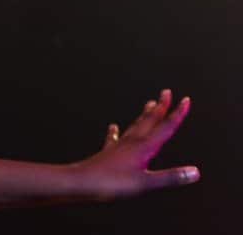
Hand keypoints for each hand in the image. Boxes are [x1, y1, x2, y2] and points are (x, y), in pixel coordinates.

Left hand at [72, 89, 199, 200]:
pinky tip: (113, 127)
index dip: (177, 114)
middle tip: (166, 92)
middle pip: (149, 120)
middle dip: (160, 106)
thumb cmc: (111, 183)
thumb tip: (195, 172)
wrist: (81, 182)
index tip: (185, 99)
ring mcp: (119, 145)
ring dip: (144, 115)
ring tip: (149, 104)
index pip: (165, 127)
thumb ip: (171, 178)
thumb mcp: (146, 183)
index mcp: (143, 147)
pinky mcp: (108, 152)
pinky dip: (116, 131)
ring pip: (135, 126)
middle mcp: (131, 142)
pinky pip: (115, 138)